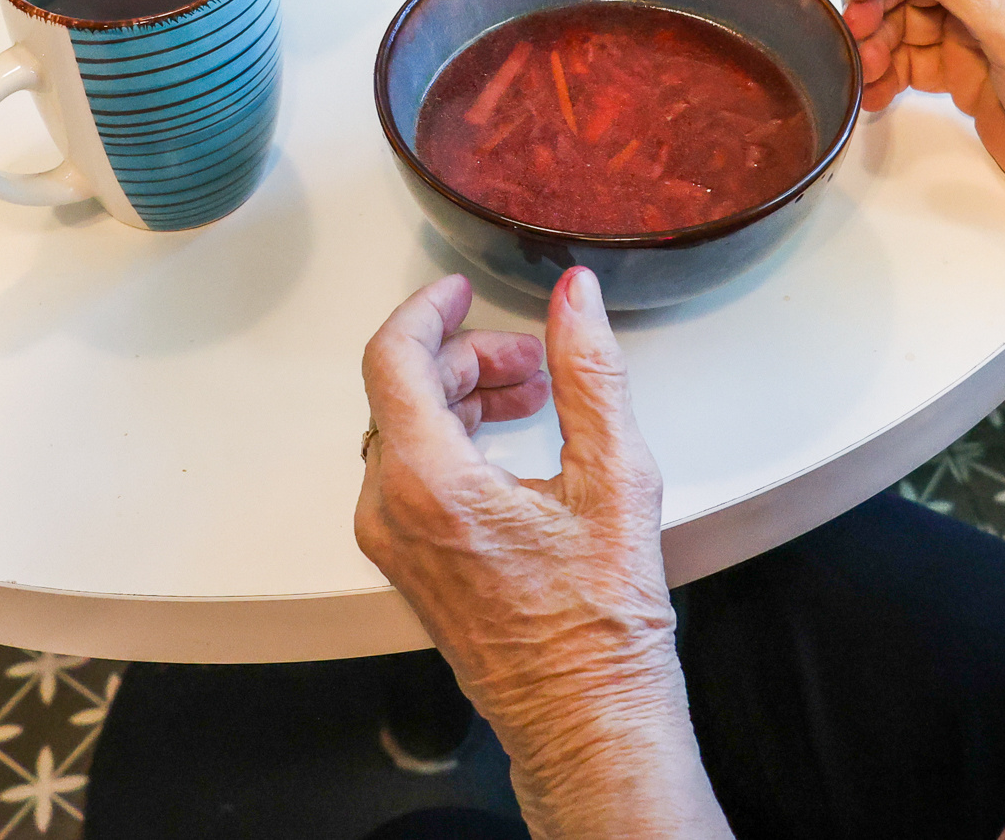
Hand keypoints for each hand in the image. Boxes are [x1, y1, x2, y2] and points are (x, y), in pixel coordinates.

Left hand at [357, 269, 728, 836]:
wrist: (585, 716)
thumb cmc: (598, 624)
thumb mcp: (614, 476)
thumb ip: (589, 371)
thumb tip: (574, 298)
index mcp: (428, 483)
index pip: (394, 357)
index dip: (428, 309)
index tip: (460, 290)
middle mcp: (390, 511)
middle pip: (402, 391)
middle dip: (466, 358)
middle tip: (533, 361)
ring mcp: (391, 542)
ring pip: (403, 430)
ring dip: (460, 397)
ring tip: (532, 398)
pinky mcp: (404, 562)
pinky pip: (407, 473)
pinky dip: (451, 439)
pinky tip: (508, 444)